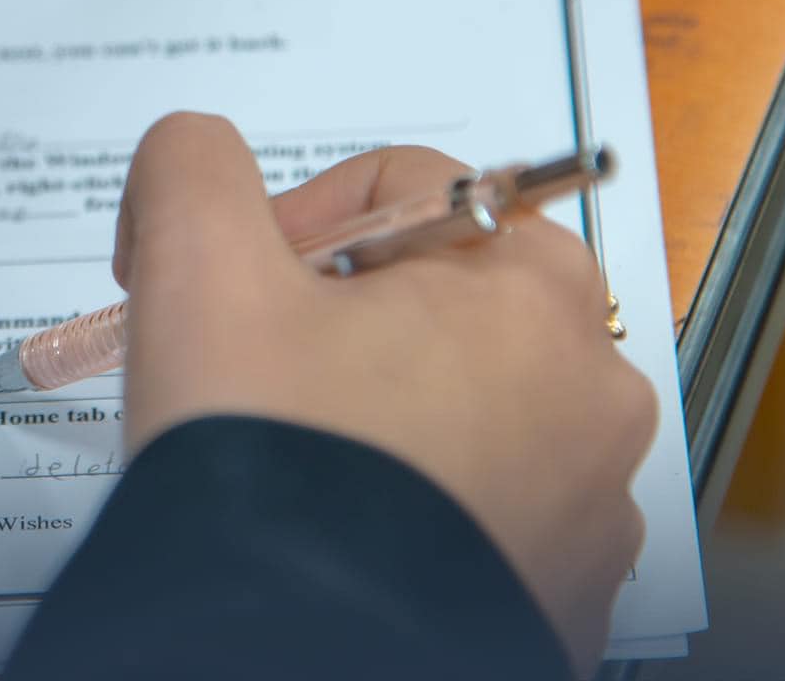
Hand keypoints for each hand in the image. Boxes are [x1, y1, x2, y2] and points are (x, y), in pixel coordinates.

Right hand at [113, 113, 657, 673]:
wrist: (290, 645)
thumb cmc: (274, 459)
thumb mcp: (197, 268)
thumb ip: (192, 166)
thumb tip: (195, 154)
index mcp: (534, 288)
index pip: (400, 189)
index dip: (290, 221)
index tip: (231, 283)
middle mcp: (591, 391)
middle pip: (435, 291)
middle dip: (335, 310)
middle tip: (255, 358)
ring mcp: (588, 504)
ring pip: (456, 397)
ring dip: (373, 397)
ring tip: (293, 436)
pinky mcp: (559, 588)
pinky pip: (476, 498)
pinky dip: (409, 489)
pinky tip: (338, 509)